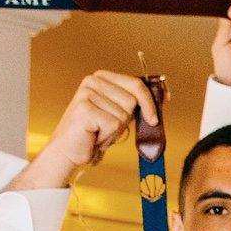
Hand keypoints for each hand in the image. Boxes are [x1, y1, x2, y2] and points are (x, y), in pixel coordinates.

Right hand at [20, 71, 157, 187]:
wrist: (67, 153)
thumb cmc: (94, 134)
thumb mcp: (117, 114)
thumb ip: (135, 103)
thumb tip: (163, 96)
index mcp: (102, 77)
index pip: (136, 84)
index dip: (150, 100)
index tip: (157, 116)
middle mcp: (93, 81)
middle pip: (133, 100)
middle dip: (126, 120)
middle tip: (107, 128)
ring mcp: (87, 93)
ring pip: (124, 114)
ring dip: (115, 131)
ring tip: (98, 132)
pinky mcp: (85, 108)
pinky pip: (114, 125)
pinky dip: (107, 137)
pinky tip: (93, 136)